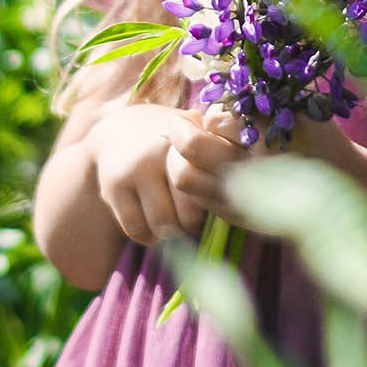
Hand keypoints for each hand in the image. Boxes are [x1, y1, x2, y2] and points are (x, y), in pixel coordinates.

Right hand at [85, 102, 243, 247]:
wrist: (119, 130)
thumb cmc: (174, 141)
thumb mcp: (199, 138)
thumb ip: (223, 156)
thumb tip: (254, 189)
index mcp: (189, 140)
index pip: (213, 192)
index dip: (218, 207)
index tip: (217, 205)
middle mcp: (161, 151)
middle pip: (189, 218)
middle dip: (193, 225)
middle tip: (193, 219)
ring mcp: (134, 168)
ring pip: (163, 228)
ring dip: (171, 234)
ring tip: (174, 222)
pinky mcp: (112, 186)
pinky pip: (137, 230)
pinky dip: (148, 236)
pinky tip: (153, 223)